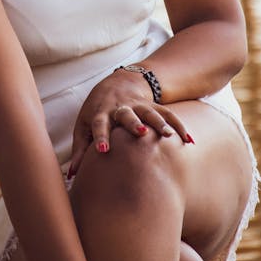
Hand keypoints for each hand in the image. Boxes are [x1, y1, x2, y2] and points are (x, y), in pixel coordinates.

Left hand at [68, 69, 192, 177]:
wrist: (117, 83)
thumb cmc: (96, 110)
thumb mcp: (83, 126)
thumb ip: (79, 151)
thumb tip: (71, 177)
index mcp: (101, 113)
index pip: (99, 124)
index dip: (101, 136)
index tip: (103, 150)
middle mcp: (121, 108)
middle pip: (127, 114)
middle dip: (134, 123)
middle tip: (141, 133)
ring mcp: (139, 105)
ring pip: (150, 112)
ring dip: (160, 123)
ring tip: (169, 136)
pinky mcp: (153, 106)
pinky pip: (168, 114)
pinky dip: (179, 126)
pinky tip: (190, 140)